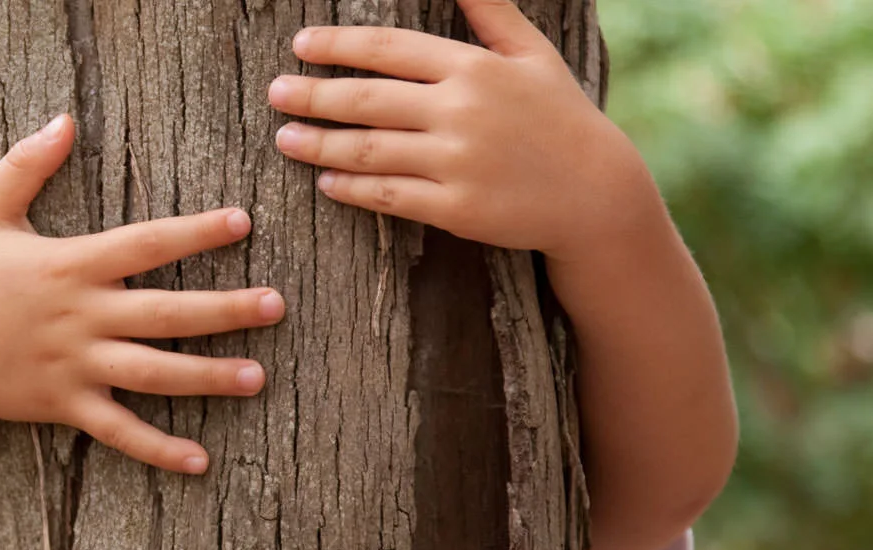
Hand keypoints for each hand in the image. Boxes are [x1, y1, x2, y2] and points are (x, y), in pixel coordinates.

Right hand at [0, 115, 284, 474]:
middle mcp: (80, 316)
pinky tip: (200, 460)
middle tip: (276, 305)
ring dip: (208, 377)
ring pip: (153, 373)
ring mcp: (73, 365)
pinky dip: (158, 448)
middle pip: (166, 312)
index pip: (145, 244)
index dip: (196, 232)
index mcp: (70, 265)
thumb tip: (64, 120)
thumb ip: (26, 165)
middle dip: (225, 309)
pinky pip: (118, 430)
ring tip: (258, 377)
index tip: (242, 222)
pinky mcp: (62, 404)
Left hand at [267, 0, 663, 260]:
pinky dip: (349, 187)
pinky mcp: (455, 208)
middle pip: (365, 100)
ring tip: (285, 138)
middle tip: (275, 93)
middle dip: (312, 95)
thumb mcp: (532, 54)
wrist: (597, 194)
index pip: (388, 49)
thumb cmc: (559, 117)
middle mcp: (461, 112)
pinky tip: (325, 179)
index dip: (338, 45)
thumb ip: (489, 12)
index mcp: (474, 68)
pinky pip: (387, 195)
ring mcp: (457, 162)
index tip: (301, 45)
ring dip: (317, 143)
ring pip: (367, 150)